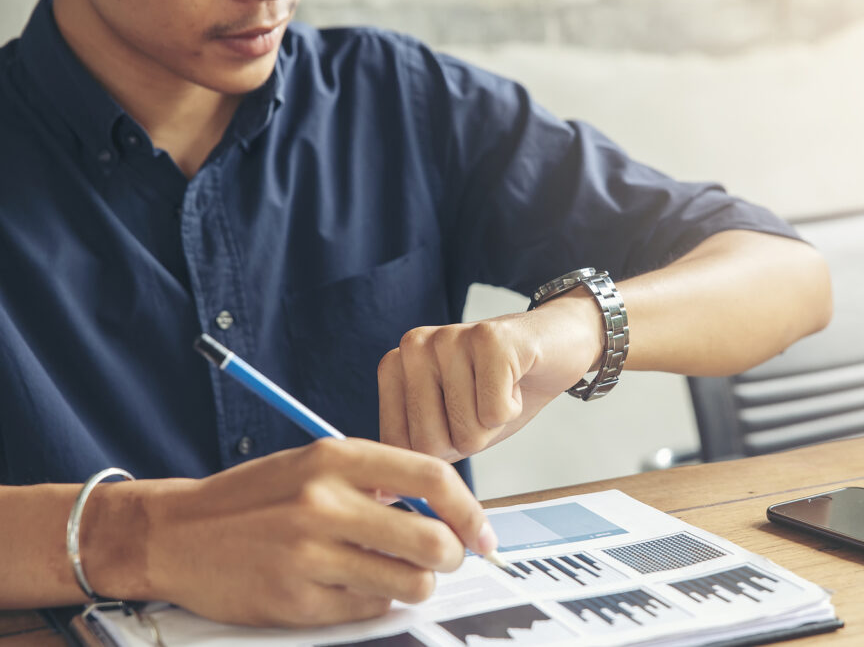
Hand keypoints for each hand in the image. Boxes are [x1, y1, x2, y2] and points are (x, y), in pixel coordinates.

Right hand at [86, 439, 496, 626]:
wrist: (174, 533)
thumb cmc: (251, 498)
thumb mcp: (312, 463)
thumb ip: (373, 477)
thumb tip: (441, 508)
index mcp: (335, 458)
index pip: (432, 477)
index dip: (471, 510)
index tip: (483, 533)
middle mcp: (325, 502)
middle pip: (433, 541)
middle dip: (451, 556)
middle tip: (444, 559)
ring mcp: (310, 555)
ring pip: (409, 584)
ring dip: (415, 584)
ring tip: (395, 574)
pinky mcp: (297, 601)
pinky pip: (369, 610)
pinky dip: (374, 602)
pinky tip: (352, 587)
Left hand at [378, 291, 602, 460]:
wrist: (556, 343)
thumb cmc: (500, 389)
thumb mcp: (450, 426)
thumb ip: (415, 453)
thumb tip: (381, 498)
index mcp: (395, 366)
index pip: (399, 447)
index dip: (441, 450)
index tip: (459, 417)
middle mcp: (414, 346)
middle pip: (430, 443)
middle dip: (469, 437)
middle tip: (482, 402)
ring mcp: (450, 337)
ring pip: (466, 430)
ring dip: (494, 422)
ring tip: (500, 388)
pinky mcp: (490, 337)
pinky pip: (495, 411)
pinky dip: (514, 407)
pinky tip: (516, 379)